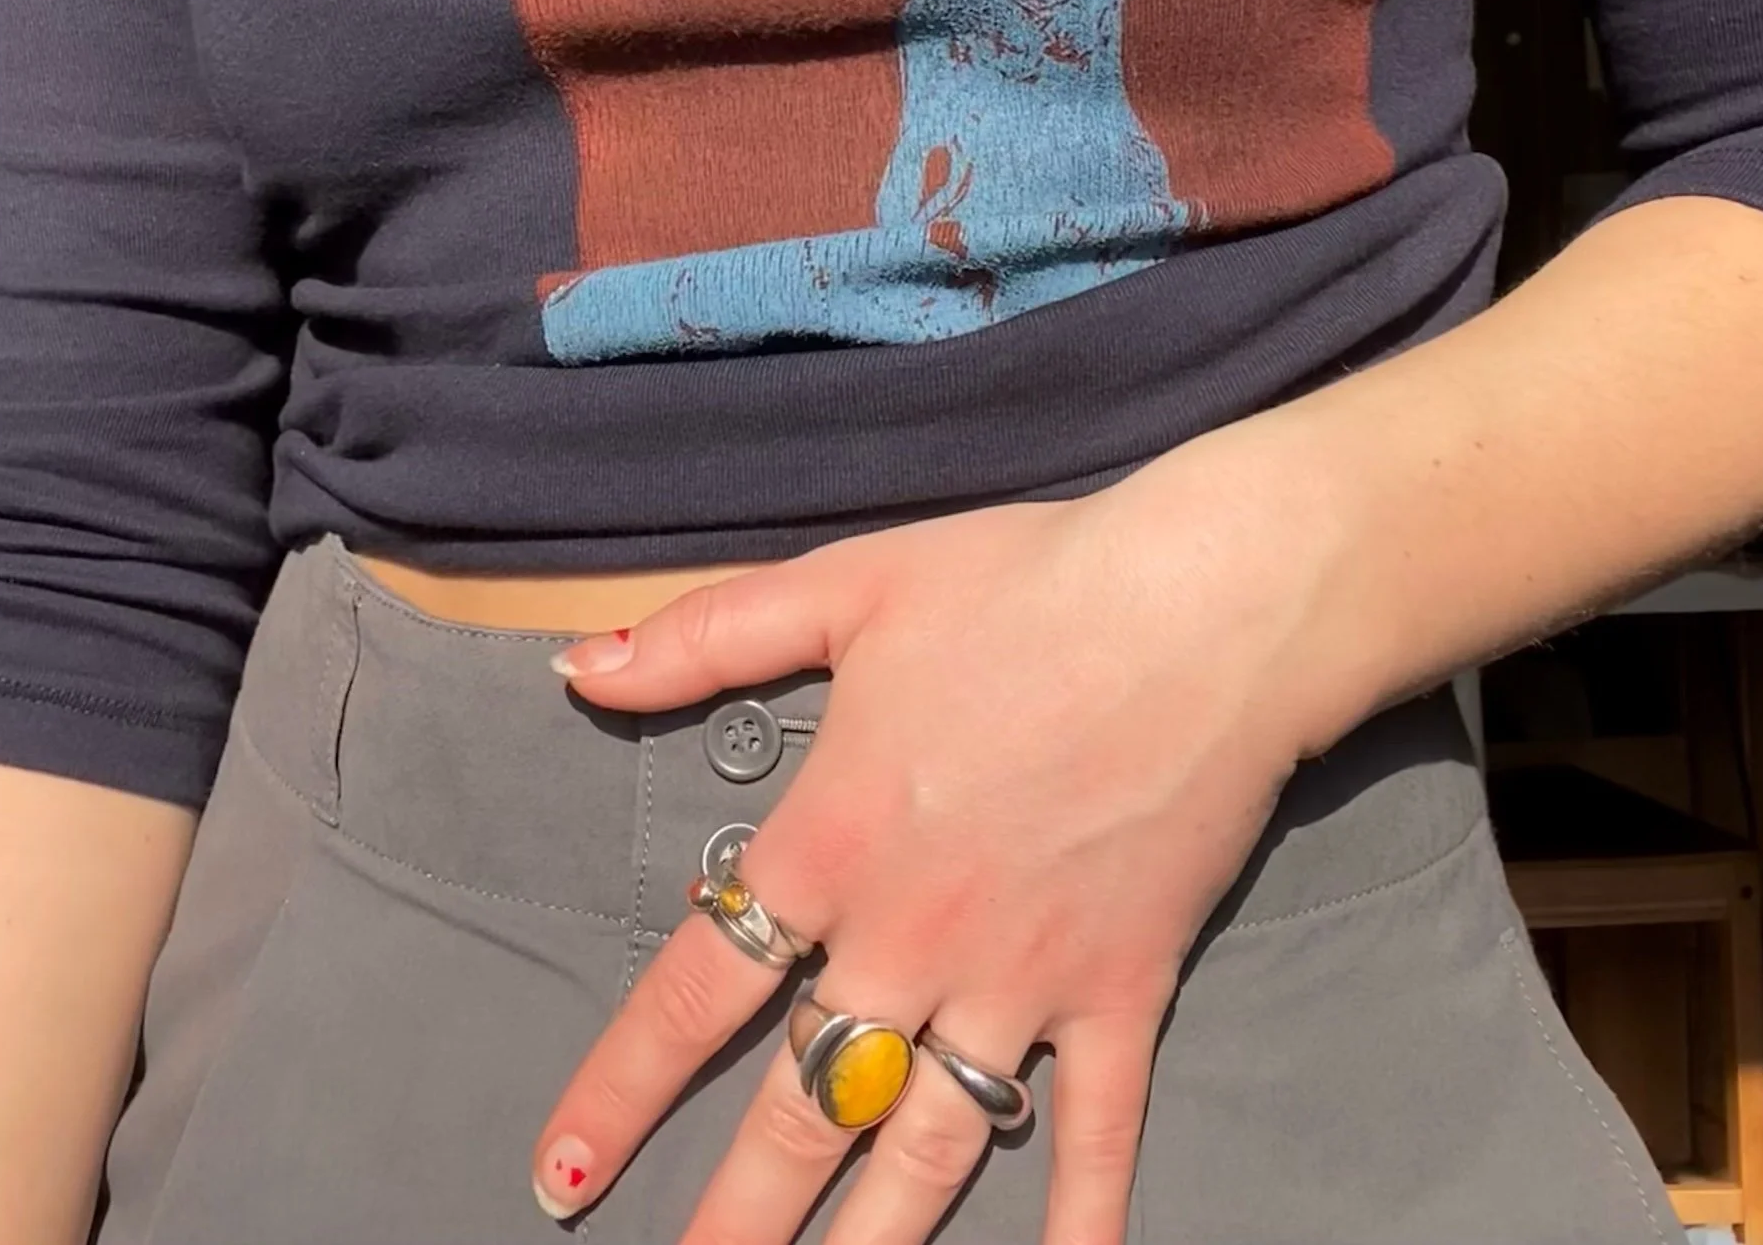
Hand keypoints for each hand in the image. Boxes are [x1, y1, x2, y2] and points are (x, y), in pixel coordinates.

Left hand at [528, 426, 1365, 1244]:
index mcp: (832, 845)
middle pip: (801, 1108)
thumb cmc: (1020, 584)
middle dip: (737, 1214)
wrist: (1200, 611)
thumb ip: (705, 636)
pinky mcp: (1121, 991)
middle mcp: (911, 939)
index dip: (619, 1093)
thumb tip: (580, 668)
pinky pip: (1093, 1133)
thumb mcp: (843, 587)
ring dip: (867, 1243)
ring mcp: (1020, 981)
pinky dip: (1078, 1217)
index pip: (693, 995)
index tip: (562, 1177)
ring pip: (925, 1150)